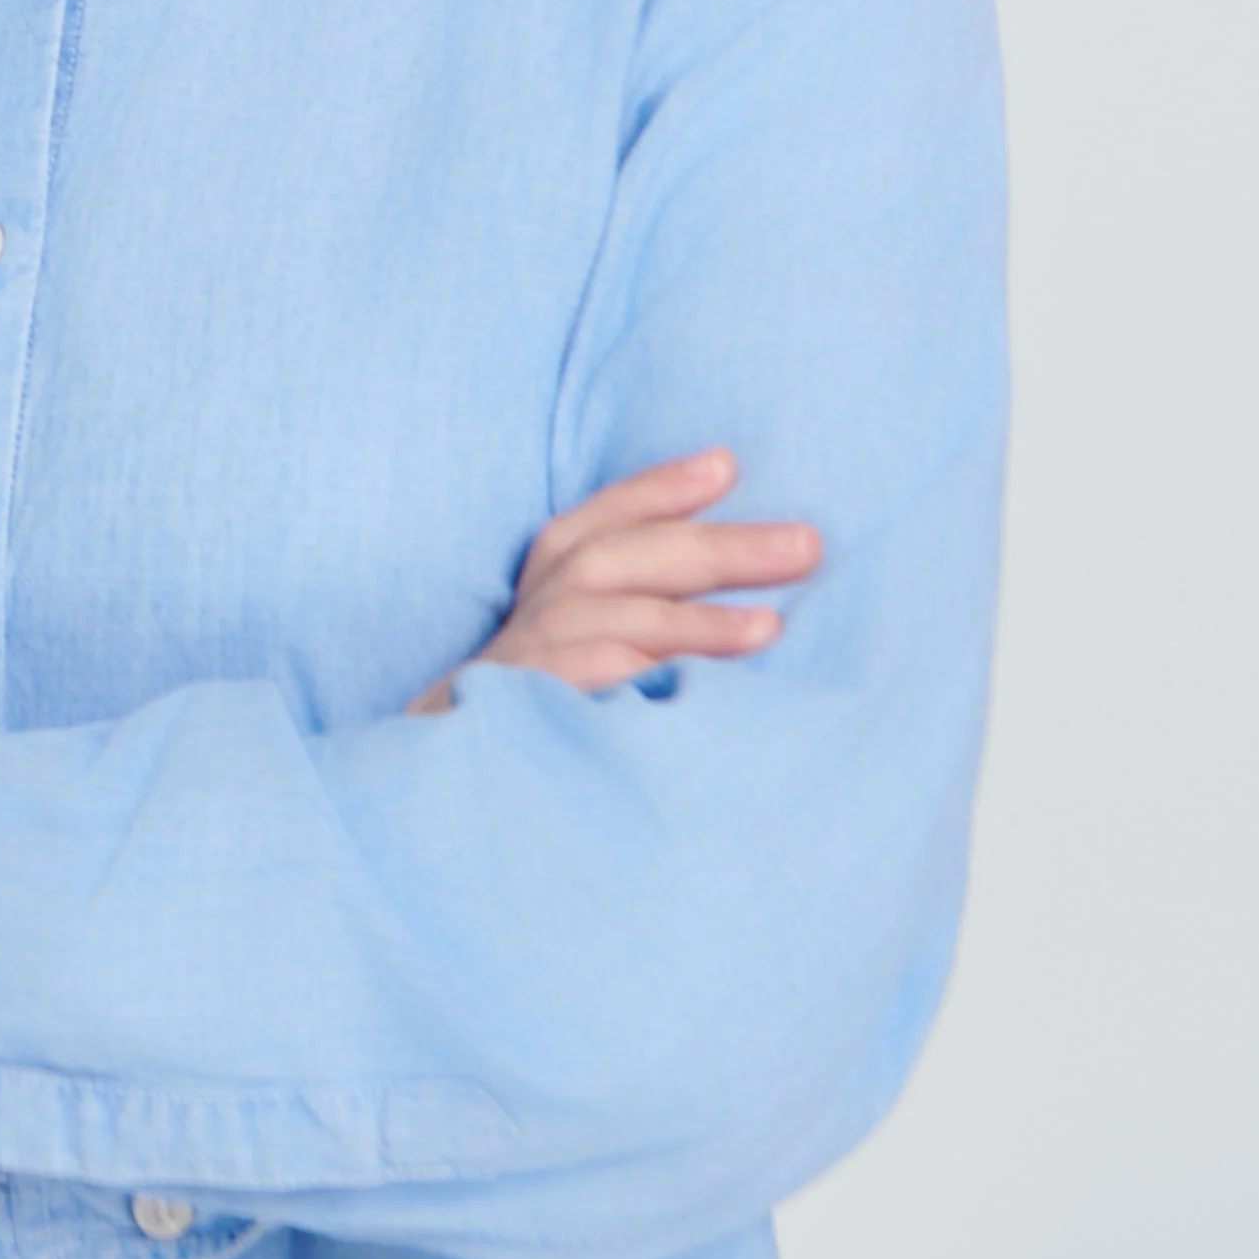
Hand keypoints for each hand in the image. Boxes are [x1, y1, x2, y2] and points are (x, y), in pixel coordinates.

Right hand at [408, 449, 819, 707]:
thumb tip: (752, 595)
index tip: (725, 464)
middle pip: (619, 558)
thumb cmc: (543, 716)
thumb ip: (638, 612)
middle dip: (716, 546)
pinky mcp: (521, 714)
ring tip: (770, 628)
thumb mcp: (586, 650)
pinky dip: (637, 676)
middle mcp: (535, 614)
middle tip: (806, 544)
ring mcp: (526, 663)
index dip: (658, 489)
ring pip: (607, 617)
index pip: (600, 520)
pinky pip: (583, 687)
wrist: (452, 794)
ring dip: (691, 620)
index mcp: (550, 588)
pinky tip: (695, 689)